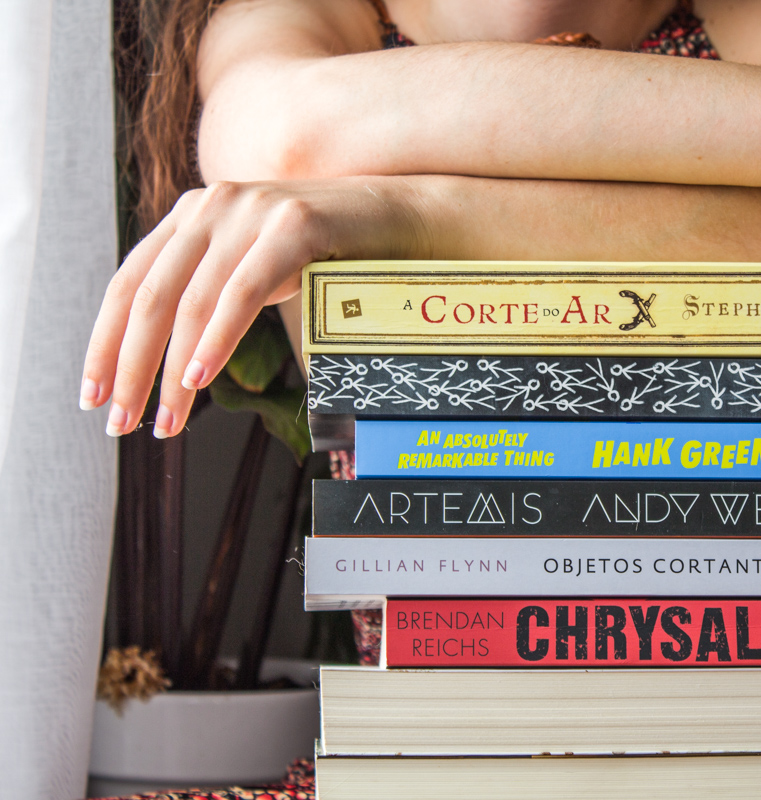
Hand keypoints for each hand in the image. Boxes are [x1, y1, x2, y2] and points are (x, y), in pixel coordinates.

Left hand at [79, 178, 427, 438]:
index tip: (94, 395)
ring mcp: (251, 212)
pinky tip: (199, 379)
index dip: (105, 342)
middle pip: (149, 297)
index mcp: (193, 216)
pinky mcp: (293, 226)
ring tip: (166, 420)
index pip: (130, 283)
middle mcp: (212, 206)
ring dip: (171, 371)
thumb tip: (169, 359)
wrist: (400, 219)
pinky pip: (242, 292)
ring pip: (190, 302)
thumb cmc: (328, 256)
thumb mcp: (257, 269)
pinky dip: (215, 340)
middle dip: (129, 367)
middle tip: (120, 422)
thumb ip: (214, 291)